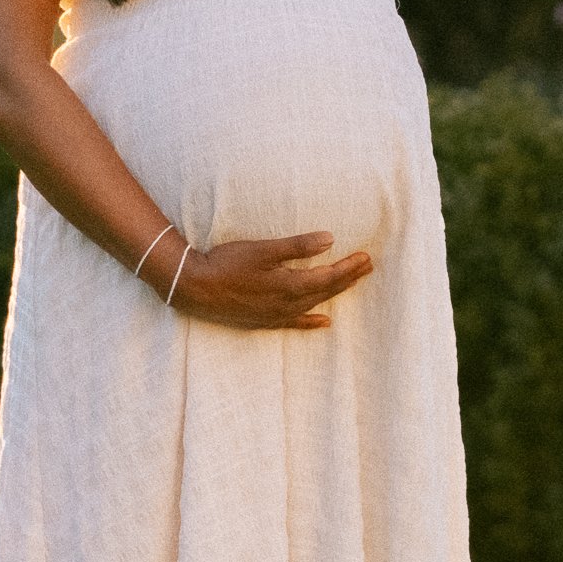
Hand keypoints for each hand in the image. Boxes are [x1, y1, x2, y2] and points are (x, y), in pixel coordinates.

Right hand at [162, 229, 373, 329]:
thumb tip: (330, 239)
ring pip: (315, 304)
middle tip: (368, 266)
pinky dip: (312, 321)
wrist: (194, 288)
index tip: (367, 257)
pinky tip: (324, 322)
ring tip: (352, 282)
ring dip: (335, 293)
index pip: (329, 276)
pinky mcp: (265, 320)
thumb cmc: (227, 264)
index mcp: (290, 285)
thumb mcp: (263, 249)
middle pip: (326, 290)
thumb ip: (297, 246)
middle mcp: (288, 304)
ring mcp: (277, 315)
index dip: (349, 267)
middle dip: (349, 278)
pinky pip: (296, 322)